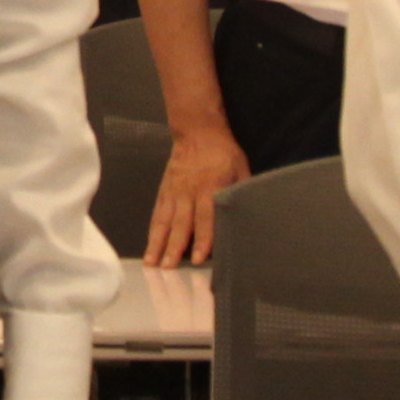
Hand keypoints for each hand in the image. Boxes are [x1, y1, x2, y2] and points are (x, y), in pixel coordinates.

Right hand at [139, 121, 248, 267]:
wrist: (197, 131)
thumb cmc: (223, 152)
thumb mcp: (241, 169)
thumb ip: (241, 192)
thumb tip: (249, 216)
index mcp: (211, 187)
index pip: (207, 218)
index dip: (203, 239)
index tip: (198, 258)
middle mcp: (189, 192)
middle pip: (181, 223)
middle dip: (174, 247)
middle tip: (168, 268)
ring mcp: (174, 192)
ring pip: (165, 221)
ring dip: (158, 243)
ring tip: (152, 263)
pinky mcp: (165, 191)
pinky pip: (158, 213)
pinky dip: (153, 231)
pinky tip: (150, 246)